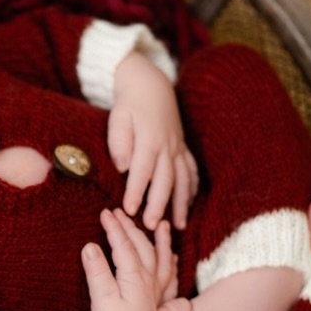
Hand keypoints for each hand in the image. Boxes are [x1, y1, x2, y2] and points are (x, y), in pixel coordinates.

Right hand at [81, 209, 177, 310]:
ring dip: (160, 241)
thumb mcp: (102, 299)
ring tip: (161, 225)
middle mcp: (149, 281)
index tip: (105, 212)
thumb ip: (97, 271)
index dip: (114, 227)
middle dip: (131, 228)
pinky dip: (171, 263)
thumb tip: (90, 246)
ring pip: (161, 259)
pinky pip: (170, 277)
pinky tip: (171, 258)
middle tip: (121, 213)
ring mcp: (156, 292)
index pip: (123, 245)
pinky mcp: (158, 303)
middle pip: (141, 247)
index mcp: (134, 277)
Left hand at [108, 51, 199, 229]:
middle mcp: (168, 146)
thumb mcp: (118, 116)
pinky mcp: (183, 148)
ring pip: (183, 179)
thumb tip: (122, 166)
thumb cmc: (129, 103)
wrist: (150, 84)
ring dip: (181, 204)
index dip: (136, 191)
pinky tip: (188, 205)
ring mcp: (178, 147)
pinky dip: (192, 190)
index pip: (142, 170)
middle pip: (165, 180)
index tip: (130, 210)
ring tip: (178, 226)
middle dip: (158, 204)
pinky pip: (191, 171)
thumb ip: (119, 141)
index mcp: (150, 139)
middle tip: (150, 225)